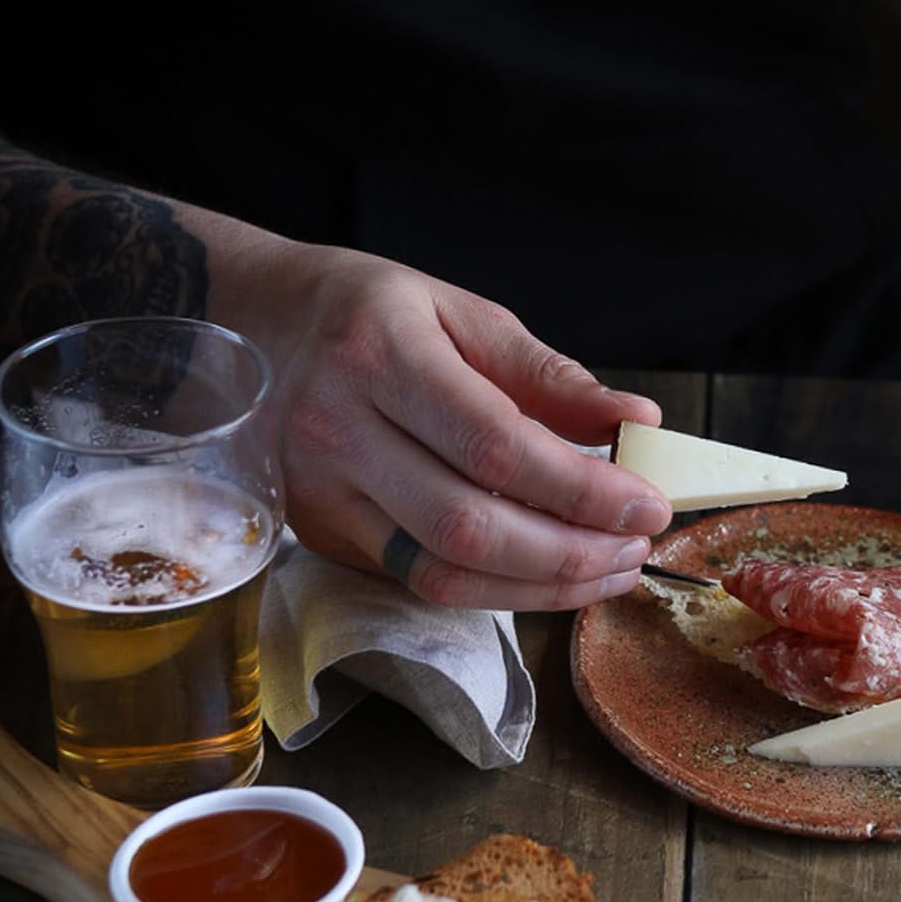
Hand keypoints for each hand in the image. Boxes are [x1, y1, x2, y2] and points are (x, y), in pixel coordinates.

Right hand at [228, 243, 671, 607]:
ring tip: (609, 569)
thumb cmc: (369, 314)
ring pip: (441, 572)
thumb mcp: (461, 313)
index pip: (495, 445)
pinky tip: (550, 574)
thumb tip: (634, 422)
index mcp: (379, 354)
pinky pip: (419, 579)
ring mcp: (319, 493)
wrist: (253, 324)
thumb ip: (548, 375)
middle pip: (468, 525)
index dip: (581, 488)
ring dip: (541, 587)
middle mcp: (337, 429)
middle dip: (570, 553)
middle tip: (636, 546)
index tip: (647, 503)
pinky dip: (496, 588)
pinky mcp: (319, 534)